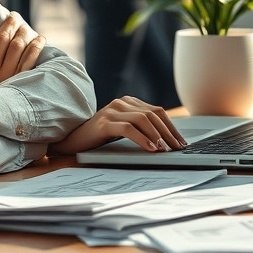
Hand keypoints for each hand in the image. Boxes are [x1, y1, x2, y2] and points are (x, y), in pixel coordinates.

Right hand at [0, 12, 45, 90]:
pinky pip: (31, 62)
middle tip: (19, 19)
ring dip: (27, 36)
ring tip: (29, 28)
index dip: (5, 28)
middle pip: (11, 43)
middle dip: (16, 28)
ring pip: (21, 50)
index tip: (10, 18)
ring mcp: (12, 77)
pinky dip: (36, 49)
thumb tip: (2, 50)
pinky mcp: (22, 83)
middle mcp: (1, 71)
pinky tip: (41, 40)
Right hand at [46, 96, 187, 155]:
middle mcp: (122, 103)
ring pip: (143, 120)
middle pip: (153, 115)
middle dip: (169, 132)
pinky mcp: (104, 122)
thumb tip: (167, 141)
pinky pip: (128, 128)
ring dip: (158, 135)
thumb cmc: (99, 138)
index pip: (157, 111)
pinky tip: (151, 149)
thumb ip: (140, 128)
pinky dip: (142, 139)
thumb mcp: (123, 130)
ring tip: (166, 149)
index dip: (172, 127)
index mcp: (129, 102)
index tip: (181, 142)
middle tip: (178, 148)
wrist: (71, 140)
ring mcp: (112, 111)